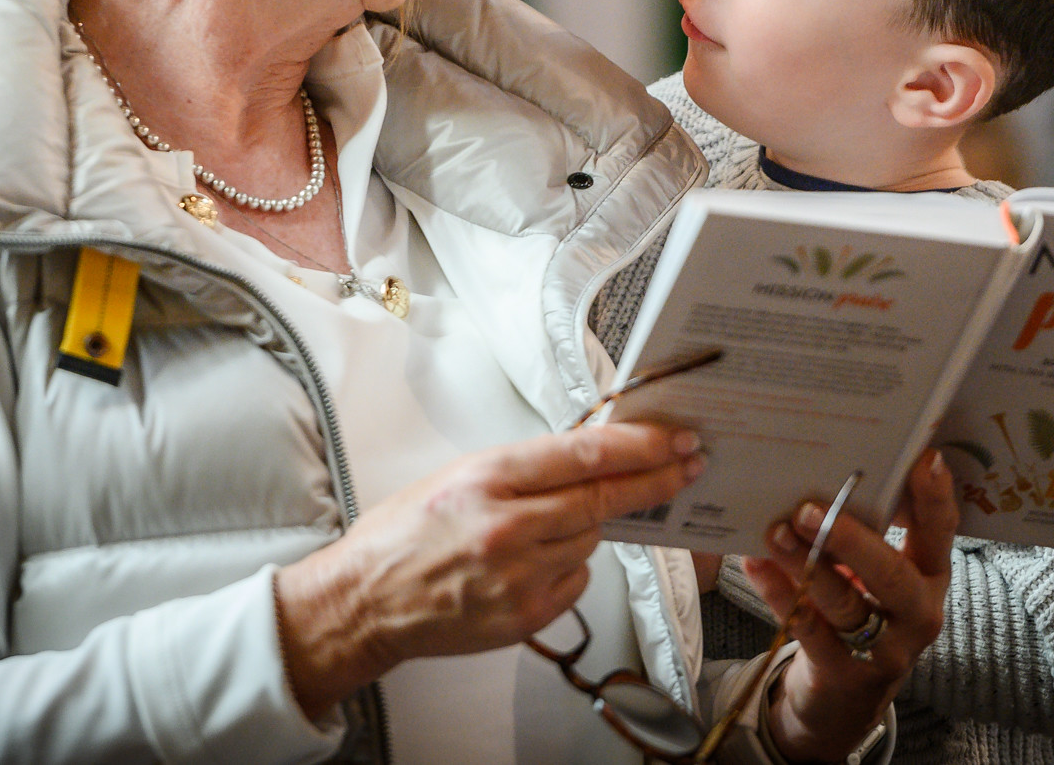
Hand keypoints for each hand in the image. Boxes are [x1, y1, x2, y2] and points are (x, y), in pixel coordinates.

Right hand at [274, 423, 704, 718]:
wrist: (367, 600)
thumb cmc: (405, 533)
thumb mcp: (459, 475)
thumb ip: (524, 467)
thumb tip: (591, 453)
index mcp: (486, 478)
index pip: (582, 455)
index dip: (639, 446)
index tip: (673, 439)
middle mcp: (505, 526)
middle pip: (602, 498)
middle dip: (653, 480)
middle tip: (687, 465)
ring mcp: (517, 576)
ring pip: (590, 538)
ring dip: (588, 526)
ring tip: (545, 525)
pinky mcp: (525, 615)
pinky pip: (576, 579)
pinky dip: (568, 566)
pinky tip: (533, 562)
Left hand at [744, 448, 958, 761]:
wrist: (849, 698)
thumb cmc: (865, 610)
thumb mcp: (881, 575)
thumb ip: (872, 531)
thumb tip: (834, 471)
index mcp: (931, 575)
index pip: (941, 533)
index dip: (935, 497)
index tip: (926, 459)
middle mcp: (917, 612)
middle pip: (891, 575)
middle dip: (850, 539)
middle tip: (810, 509)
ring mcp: (884, 649)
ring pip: (845, 603)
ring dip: (806, 564)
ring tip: (776, 532)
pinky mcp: (843, 672)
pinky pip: (809, 630)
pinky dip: (779, 594)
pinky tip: (755, 565)